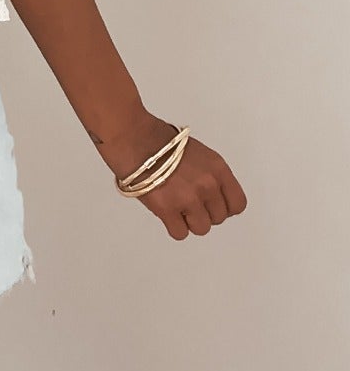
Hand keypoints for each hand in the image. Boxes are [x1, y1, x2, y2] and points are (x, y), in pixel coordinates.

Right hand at [102, 112, 247, 239]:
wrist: (133, 137)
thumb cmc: (158, 139)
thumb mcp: (198, 153)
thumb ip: (209, 175)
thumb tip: (211, 196)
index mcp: (217, 168)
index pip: (237, 204)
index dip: (223, 207)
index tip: (212, 205)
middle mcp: (207, 184)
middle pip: (218, 218)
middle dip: (203, 212)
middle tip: (187, 201)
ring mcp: (188, 198)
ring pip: (201, 229)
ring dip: (188, 221)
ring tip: (175, 206)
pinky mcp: (168, 209)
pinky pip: (180, 233)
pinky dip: (173, 226)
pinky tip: (166, 211)